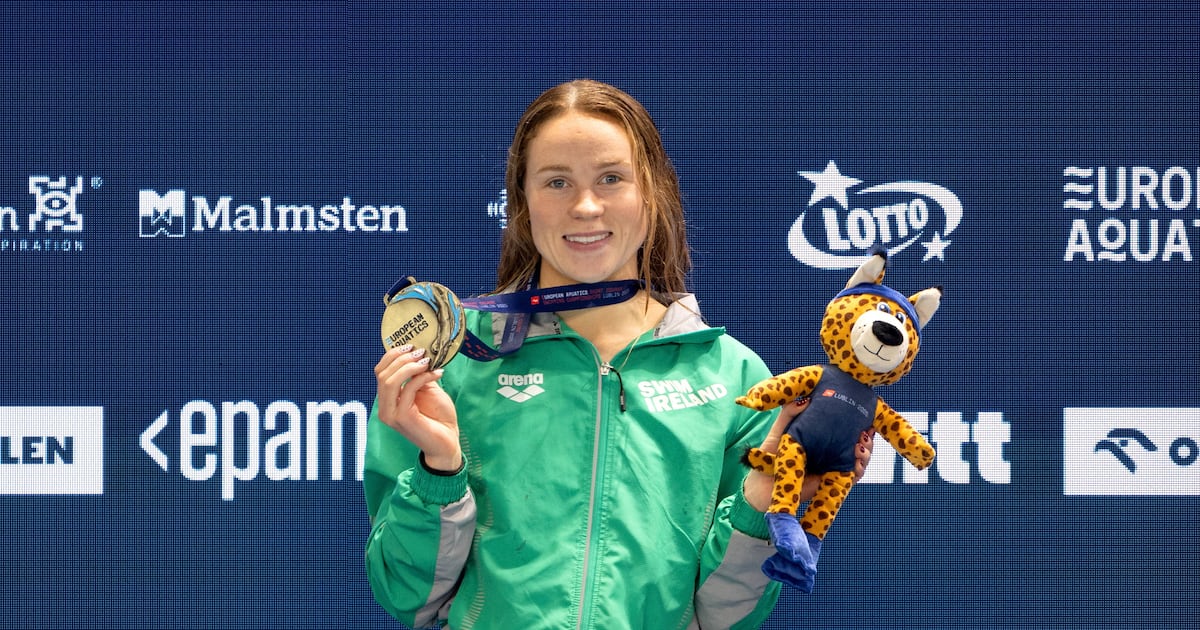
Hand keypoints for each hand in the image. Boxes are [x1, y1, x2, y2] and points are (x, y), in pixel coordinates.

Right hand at [374, 345, 460, 470]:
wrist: (448, 442)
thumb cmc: (438, 417)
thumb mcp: (427, 390)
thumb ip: (418, 375)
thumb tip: (418, 353)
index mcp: (388, 399)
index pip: (380, 372)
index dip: (392, 355)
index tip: (411, 346)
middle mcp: (385, 407)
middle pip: (382, 374)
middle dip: (401, 358)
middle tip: (421, 352)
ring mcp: (391, 414)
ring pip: (390, 381)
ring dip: (409, 366)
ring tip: (427, 361)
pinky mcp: (402, 418)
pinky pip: (408, 389)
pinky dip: (423, 377)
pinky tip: (437, 373)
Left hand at [743, 400, 875, 510]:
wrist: (763, 483)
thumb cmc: (770, 454)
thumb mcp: (780, 429)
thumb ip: (790, 414)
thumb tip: (806, 400)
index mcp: (821, 435)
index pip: (845, 427)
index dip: (857, 422)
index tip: (863, 415)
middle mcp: (830, 450)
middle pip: (858, 443)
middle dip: (867, 439)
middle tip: (866, 434)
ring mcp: (832, 465)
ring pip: (859, 459)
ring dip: (866, 454)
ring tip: (860, 448)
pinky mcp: (831, 481)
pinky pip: (852, 476)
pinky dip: (859, 470)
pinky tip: (857, 465)